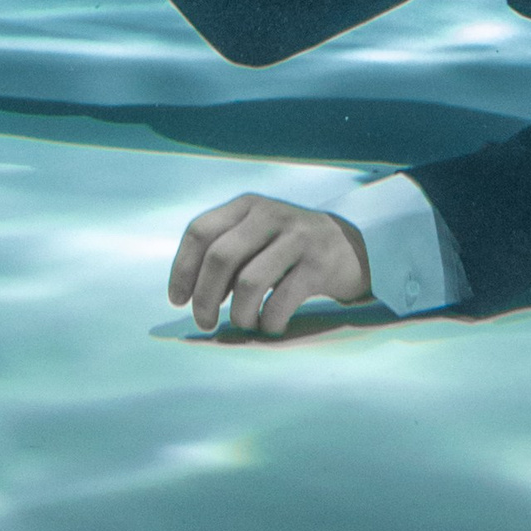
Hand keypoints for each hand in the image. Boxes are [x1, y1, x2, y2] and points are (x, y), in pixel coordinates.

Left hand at [170, 194, 372, 333]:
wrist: (352, 247)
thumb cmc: (290, 247)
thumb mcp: (257, 234)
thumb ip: (226, 251)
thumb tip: (190, 293)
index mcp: (247, 205)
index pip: (200, 231)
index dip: (183, 269)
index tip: (178, 300)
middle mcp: (269, 214)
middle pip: (220, 257)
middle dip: (204, 298)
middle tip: (204, 323)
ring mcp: (296, 237)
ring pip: (248, 283)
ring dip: (238, 315)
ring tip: (245, 323)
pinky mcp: (319, 264)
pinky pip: (280, 302)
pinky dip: (268, 323)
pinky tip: (271, 325)